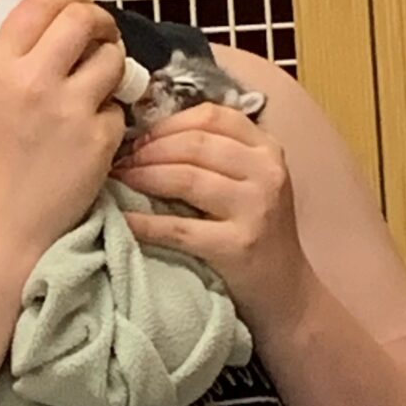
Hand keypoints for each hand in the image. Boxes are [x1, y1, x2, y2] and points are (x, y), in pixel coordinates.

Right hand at [0, 0, 126, 260]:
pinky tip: (90, 137)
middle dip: (102, 23)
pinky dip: (111, 117)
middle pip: (84, 17)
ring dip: (113, 68)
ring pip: (112, 58)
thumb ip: (21, 57)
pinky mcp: (98, 139)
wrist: (0, 227)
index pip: (42, 2)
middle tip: (103, 39)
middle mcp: (33, 80)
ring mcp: (68, 110)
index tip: (79, 11)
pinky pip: (119, 108)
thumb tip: (61, 18)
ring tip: (96, 91)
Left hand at [111, 102, 315, 325]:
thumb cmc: (255, 228)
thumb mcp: (248, 179)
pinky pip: (179, 227)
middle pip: (194, 144)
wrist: (285, 290)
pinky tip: (125, 220)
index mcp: (266, 148)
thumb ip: (215, 152)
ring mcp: (256, 208)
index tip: (139, 137)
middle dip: (148, 150)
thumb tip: (148, 134)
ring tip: (120, 180)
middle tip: (121, 161)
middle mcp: (266, 171)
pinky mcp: (239, 245)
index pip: (210, 116)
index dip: (167, 124)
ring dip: (143, 176)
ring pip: (186, 177)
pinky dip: (145, 223)